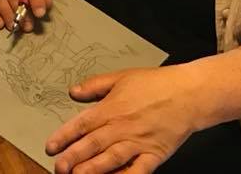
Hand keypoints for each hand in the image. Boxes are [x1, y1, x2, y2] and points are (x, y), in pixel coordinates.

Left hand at [46, 65, 206, 172]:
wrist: (189, 93)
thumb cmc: (156, 83)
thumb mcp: (121, 76)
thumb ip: (95, 85)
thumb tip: (73, 92)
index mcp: (111, 108)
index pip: (82, 124)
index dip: (64, 136)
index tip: (50, 147)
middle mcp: (122, 127)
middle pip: (93, 145)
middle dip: (73, 158)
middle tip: (58, 168)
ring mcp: (139, 142)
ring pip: (111, 160)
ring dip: (93, 170)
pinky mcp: (155, 154)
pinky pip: (138, 171)